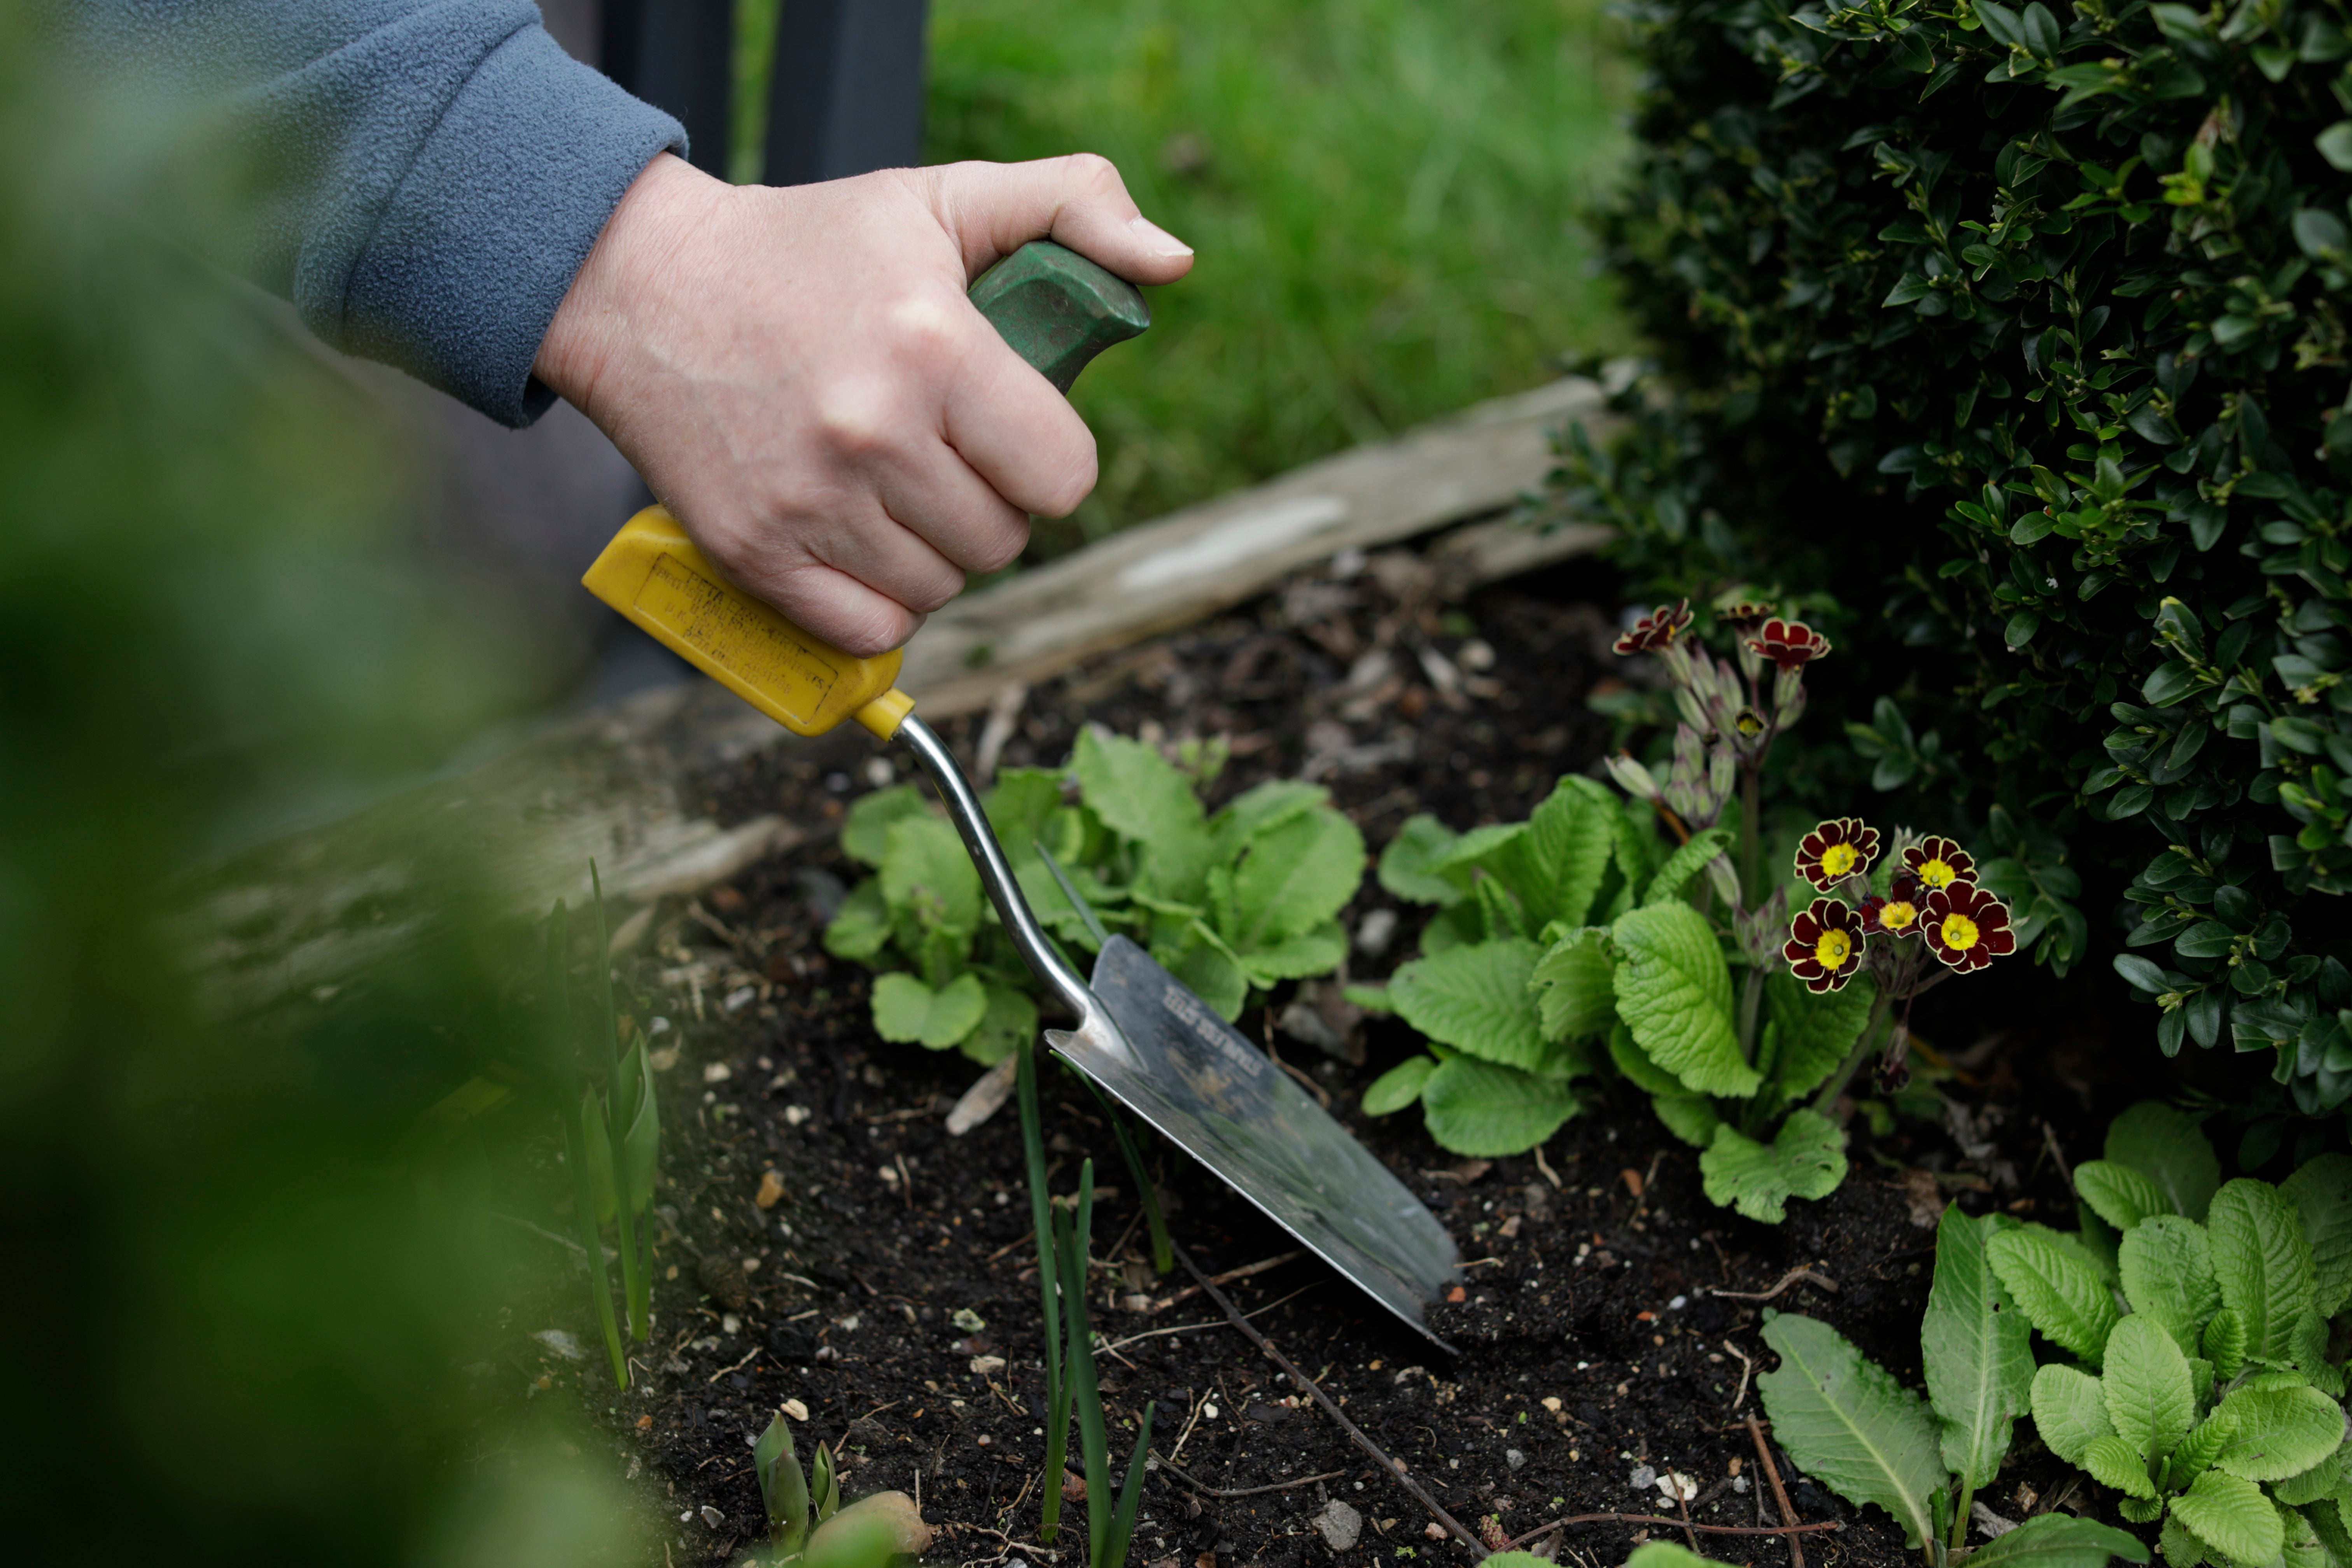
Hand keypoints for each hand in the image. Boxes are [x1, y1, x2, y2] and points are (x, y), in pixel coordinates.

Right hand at [534, 153, 1193, 656]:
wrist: (643, 285)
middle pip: (1003, 542)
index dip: (1048, 462)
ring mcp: (807, 501)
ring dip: (933, 554)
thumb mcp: (944, 198)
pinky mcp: (754, 552)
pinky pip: (869, 631)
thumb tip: (1171, 261)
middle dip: (991, 505)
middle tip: (944, 453)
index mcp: (934, 348)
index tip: (1009, 431)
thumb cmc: (810, 245)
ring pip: (939, 590)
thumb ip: (1072, 206)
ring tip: (894, 486)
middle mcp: (872, 432)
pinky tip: (858, 539)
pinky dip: (878, 603)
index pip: (1064, 477)